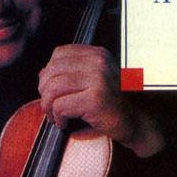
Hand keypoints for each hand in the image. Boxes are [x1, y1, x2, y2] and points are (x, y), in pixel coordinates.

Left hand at [38, 44, 163, 156]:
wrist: (135, 121)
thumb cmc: (111, 103)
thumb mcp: (93, 80)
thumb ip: (71, 73)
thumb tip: (42, 73)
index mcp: (98, 54)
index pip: (60, 53)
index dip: (50, 72)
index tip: (53, 89)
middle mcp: (98, 62)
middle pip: (52, 70)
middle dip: (45, 91)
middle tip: (51, 106)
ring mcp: (98, 80)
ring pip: (53, 89)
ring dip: (49, 107)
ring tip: (56, 116)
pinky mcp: (95, 99)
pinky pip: (60, 106)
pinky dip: (58, 118)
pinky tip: (64, 123)